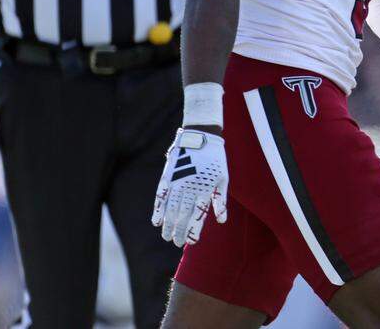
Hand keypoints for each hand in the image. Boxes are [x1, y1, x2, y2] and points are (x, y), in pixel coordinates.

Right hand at [152, 128, 227, 246]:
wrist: (200, 136)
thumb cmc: (215, 159)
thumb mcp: (223, 178)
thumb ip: (220, 200)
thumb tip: (221, 221)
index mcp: (205, 188)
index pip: (198, 215)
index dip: (193, 230)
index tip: (191, 242)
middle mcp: (190, 187)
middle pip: (182, 215)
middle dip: (179, 231)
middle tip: (177, 243)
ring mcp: (177, 182)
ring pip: (170, 208)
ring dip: (168, 224)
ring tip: (166, 236)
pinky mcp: (167, 176)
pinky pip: (160, 196)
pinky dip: (158, 210)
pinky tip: (156, 221)